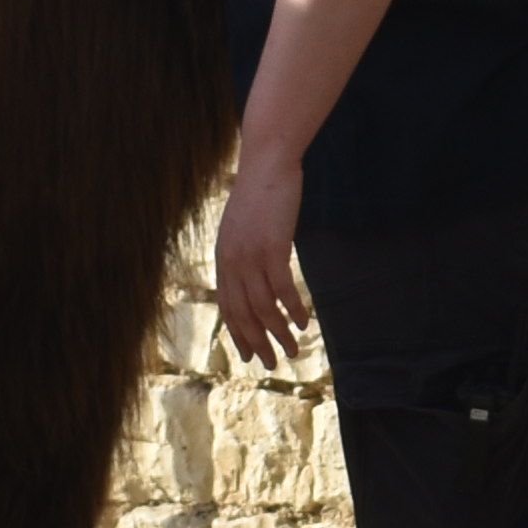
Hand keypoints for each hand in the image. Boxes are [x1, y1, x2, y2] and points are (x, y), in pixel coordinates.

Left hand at [211, 150, 312, 369]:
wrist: (266, 165)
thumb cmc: (260, 193)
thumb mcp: (244, 227)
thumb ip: (244, 251)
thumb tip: (253, 271)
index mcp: (224, 259)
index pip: (228, 307)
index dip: (239, 334)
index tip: (251, 354)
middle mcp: (232, 262)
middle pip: (243, 314)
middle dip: (258, 342)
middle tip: (273, 362)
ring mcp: (251, 256)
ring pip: (262, 307)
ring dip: (278, 332)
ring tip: (293, 349)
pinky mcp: (272, 249)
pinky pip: (282, 289)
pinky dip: (292, 310)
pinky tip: (303, 322)